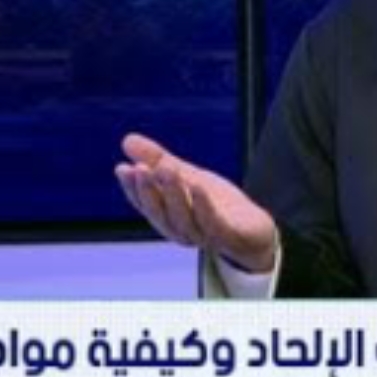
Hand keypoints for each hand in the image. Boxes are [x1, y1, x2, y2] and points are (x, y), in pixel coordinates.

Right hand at [114, 133, 278, 272]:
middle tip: (140, 168)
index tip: (122, 168)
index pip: (145, 205)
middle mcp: (181, 230)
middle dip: (148, 190)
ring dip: (173, 194)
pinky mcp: (228, 236)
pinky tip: (197, 185)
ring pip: (183, 218)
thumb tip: (127, 140)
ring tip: (165, 170)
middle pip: (161, 213)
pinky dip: (203, 206)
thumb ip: (159, 160)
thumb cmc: (216, 205)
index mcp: (167, 217)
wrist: (254, 231)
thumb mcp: (187, 176)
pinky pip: (213, 223)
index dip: (132, 188)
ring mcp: (204, 236)